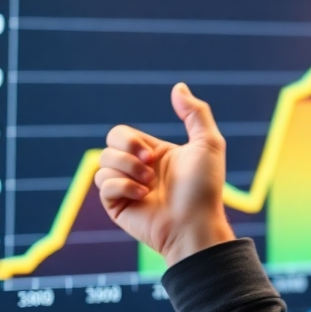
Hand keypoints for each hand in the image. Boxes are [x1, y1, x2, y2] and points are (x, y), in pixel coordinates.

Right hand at [96, 83, 234, 266]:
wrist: (195, 224)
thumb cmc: (205, 187)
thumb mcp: (208, 143)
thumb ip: (195, 113)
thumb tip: (178, 86)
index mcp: (154, 154)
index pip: (122, 134)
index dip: (131, 141)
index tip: (153, 155)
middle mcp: (138, 169)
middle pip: (108, 144)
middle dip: (125, 151)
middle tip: (149, 167)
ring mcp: (126, 188)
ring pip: (102, 164)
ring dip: (127, 171)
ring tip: (148, 187)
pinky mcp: (117, 206)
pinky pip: (103, 185)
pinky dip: (122, 187)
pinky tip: (143, 197)